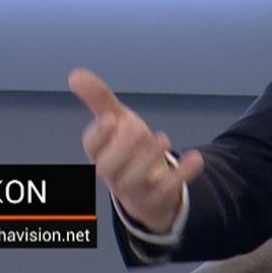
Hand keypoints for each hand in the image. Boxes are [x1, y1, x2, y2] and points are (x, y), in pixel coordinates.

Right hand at [68, 68, 203, 233]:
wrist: (149, 188)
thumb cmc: (127, 149)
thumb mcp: (117, 121)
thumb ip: (99, 99)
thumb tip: (75, 75)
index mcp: (101, 151)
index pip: (91, 146)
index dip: (99, 134)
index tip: (110, 118)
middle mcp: (113, 173)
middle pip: (107, 167)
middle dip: (122, 147)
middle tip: (139, 129)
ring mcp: (135, 188)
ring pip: (132, 181)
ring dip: (147, 159)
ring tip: (163, 138)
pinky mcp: (157, 198)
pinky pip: (167, 190)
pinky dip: (182, 174)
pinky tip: (196, 157)